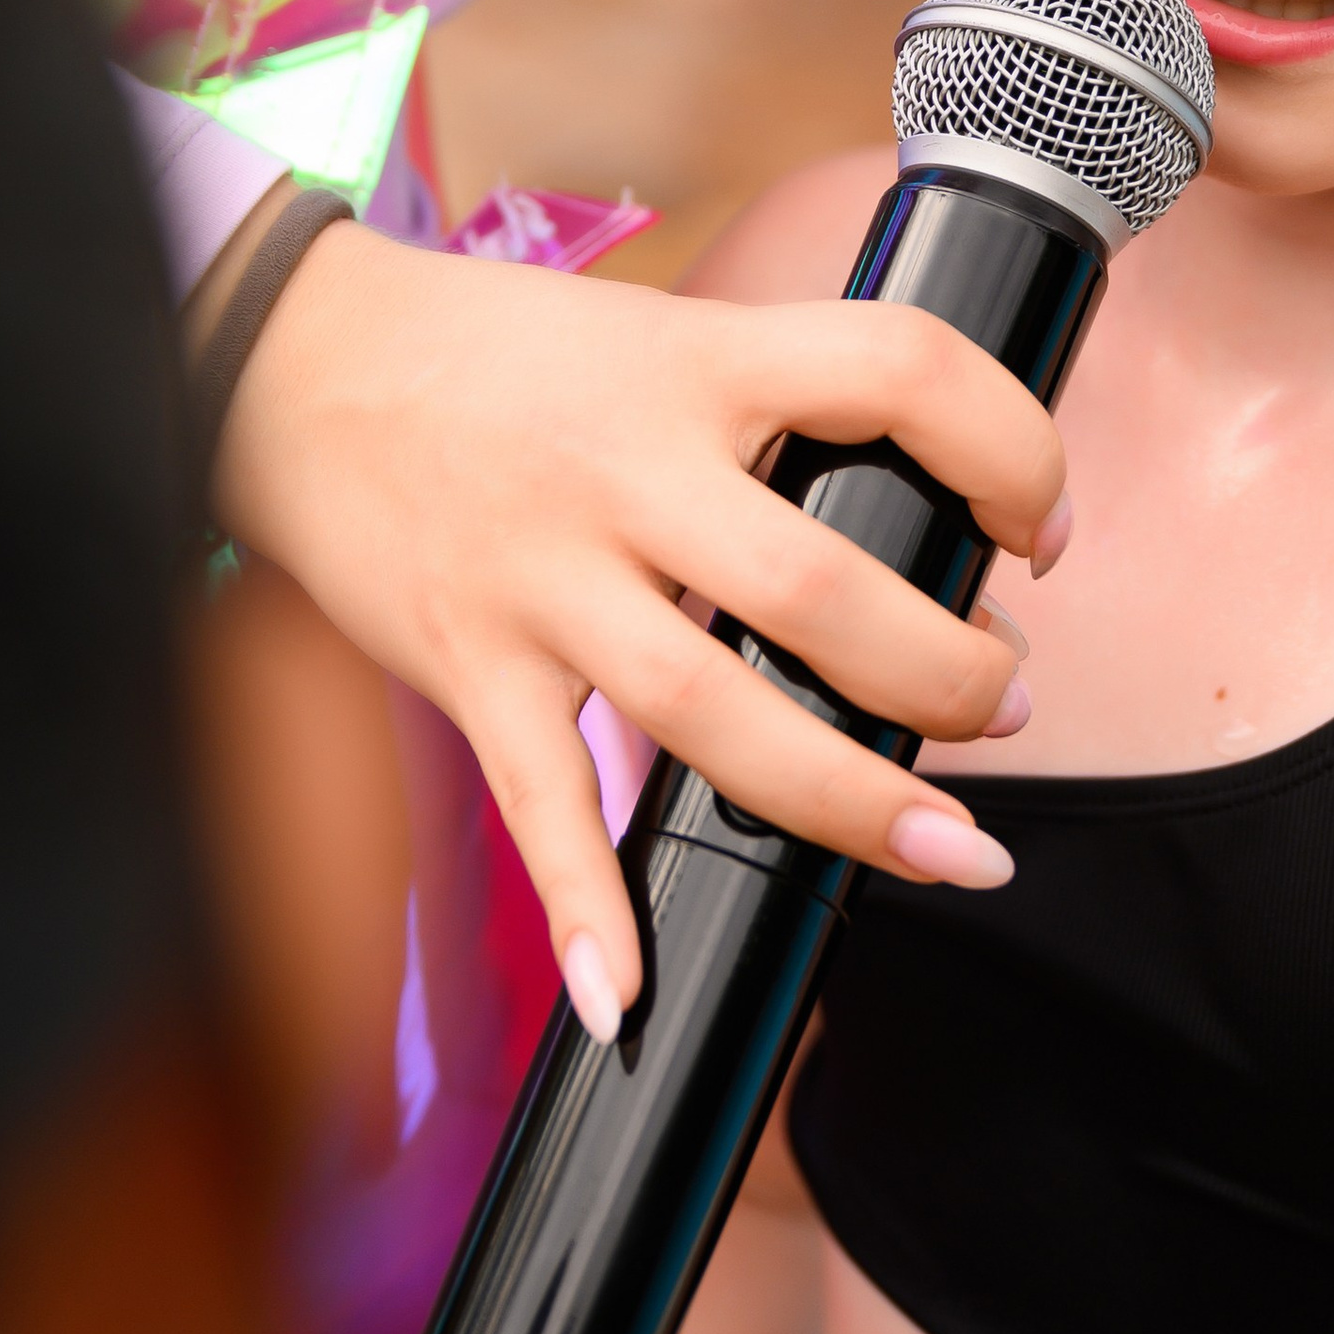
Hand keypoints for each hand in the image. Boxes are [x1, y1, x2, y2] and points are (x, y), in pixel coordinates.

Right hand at [212, 227, 1065, 1017]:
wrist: (291, 361)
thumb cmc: (503, 357)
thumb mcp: (660, 339)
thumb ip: (778, 416)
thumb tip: (931, 529)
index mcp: (698, 360)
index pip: (901, 371)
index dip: (1011, 449)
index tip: (1042, 531)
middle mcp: (625, 467)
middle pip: (821, 587)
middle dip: (947, 671)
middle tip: (1004, 706)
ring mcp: (541, 576)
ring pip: (709, 709)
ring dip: (844, 796)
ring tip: (947, 845)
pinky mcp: (467, 661)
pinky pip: (538, 802)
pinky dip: (584, 909)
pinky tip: (626, 994)